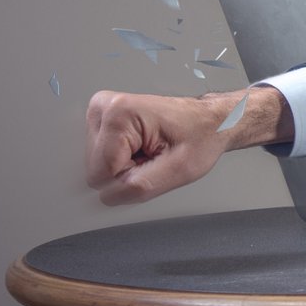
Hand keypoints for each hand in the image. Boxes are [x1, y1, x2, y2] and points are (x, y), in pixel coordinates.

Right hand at [84, 87, 290, 205]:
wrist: (209, 122)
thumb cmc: (200, 137)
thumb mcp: (178, 170)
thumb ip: (138, 187)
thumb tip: (105, 197)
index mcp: (119, 113)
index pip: (102, 173)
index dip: (130, 178)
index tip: (154, 162)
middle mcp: (105, 108)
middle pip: (96, 170)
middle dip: (127, 171)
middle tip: (154, 157)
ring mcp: (100, 113)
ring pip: (98, 166)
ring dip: (126, 166)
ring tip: (150, 151)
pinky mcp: (101, 121)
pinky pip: (102, 159)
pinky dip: (124, 159)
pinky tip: (142, 148)